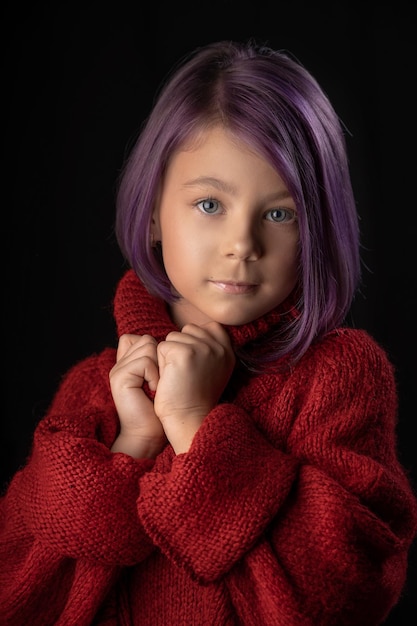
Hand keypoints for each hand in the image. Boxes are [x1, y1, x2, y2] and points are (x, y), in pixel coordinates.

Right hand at [109, 334, 166, 457]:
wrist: (150, 434)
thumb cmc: (160, 408)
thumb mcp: (160, 377)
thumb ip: (157, 358)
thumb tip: (170, 341)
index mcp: (126, 363)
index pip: (141, 338)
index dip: (156, 351)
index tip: (160, 375)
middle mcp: (119, 364)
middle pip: (146, 340)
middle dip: (160, 358)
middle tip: (159, 382)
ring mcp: (117, 370)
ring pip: (147, 347)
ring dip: (158, 367)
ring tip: (156, 387)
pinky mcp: (119, 377)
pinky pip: (145, 361)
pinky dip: (154, 375)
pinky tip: (153, 390)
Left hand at [154, 322, 234, 452]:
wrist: (189, 419)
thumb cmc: (194, 398)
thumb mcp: (212, 370)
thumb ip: (209, 349)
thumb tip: (190, 331)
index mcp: (228, 351)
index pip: (209, 327)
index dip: (194, 341)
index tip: (193, 365)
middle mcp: (218, 347)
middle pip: (188, 330)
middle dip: (180, 348)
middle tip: (185, 374)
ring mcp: (202, 348)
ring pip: (173, 337)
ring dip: (169, 356)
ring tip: (178, 377)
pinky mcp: (184, 353)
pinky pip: (163, 346)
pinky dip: (161, 363)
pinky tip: (170, 379)